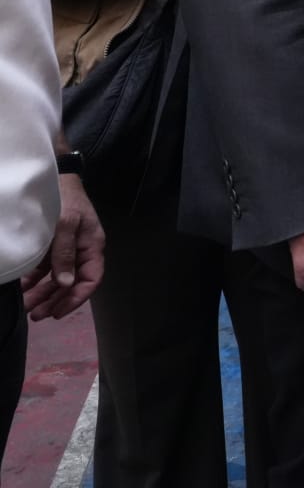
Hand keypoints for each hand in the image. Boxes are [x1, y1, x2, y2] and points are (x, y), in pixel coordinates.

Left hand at [21, 175, 104, 319]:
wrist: (54, 176)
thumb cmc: (65, 199)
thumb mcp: (66, 224)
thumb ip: (64, 254)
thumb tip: (65, 283)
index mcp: (91, 246)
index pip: (91, 279)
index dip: (76, 298)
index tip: (58, 312)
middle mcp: (80, 250)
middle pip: (72, 283)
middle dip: (55, 300)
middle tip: (36, 316)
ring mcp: (66, 248)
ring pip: (57, 278)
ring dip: (43, 294)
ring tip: (27, 308)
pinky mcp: (52, 245)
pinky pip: (45, 268)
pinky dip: (34, 281)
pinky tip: (23, 289)